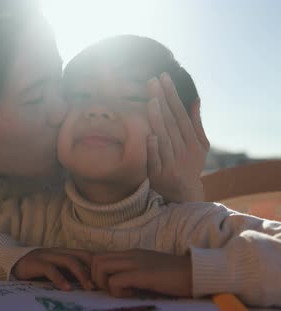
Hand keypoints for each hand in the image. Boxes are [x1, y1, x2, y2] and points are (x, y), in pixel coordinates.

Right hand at [12, 248, 93, 290]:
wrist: (10, 263)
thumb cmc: (37, 270)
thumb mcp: (57, 271)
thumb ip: (70, 274)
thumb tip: (91, 285)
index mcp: (64, 252)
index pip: (86, 254)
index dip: (98, 265)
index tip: (106, 279)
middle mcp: (57, 251)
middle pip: (81, 256)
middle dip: (94, 269)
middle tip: (101, 285)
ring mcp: (46, 255)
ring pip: (68, 260)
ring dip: (81, 274)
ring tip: (88, 287)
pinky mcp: (35, 262)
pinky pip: (50, 269)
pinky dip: (60, 279)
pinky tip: (67, 289)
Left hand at [90, 249, 191, 297]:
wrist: (196, 273)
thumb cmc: (174, 276)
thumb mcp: (148, 271)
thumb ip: (132, 274)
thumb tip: (117, 285)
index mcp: (130, 254)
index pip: (100, 255)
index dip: (95, 271)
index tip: (104, 286)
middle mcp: (130, 254)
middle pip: (95, 259)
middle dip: (96, 277)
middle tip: (110, 290)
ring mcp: (135, 262)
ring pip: (100, 266)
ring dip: (103, 283)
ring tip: (119, 292)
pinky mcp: (142, 274)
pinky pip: (115, 280)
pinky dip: (116, 290)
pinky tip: (131, 294)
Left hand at [146, 73, 209, 201]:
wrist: (185, 195)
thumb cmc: (190, 165)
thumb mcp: (199, 145)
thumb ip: (195, 123)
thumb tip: (195, 99)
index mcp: (192, 141)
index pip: (180, 113)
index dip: (172, 95)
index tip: (164, 77)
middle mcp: (183, 150)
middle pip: (171, 122)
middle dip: (162, 100)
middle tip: (152, 81)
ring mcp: (172, 163)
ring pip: (165, 138)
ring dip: (158, 120)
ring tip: (151, 100)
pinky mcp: (160, 176)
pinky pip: (157, 160)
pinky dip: (154, 149)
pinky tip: (149, 135)